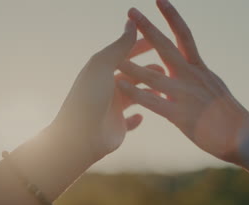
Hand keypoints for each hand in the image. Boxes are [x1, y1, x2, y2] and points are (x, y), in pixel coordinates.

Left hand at [49, 20, 163, 162]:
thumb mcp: (104, 65)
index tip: (158, 41)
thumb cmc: (89, 97)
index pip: (123, 54)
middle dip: (148, 70)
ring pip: (135, 96)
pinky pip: (130, 121)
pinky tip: (144, 115)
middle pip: (131, 75)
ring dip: (149, 91)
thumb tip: (131, 23)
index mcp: (101, 71)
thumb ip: (120, 46)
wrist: (80, 136)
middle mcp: (106, 88)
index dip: (140, 46)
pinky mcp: (117, 127)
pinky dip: (137, 118)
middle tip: (167, 68)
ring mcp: (111, 108)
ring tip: (165, 88)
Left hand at [117, 0, 248, 162]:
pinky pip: (152, 101)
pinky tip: (119, 84)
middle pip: (165, 47)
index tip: (160, 1)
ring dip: (131, 63)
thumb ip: (197, 79)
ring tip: (114, 52)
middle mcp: (192, 76)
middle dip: (147, 28)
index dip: (172, 17)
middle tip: (131, 11)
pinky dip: (134, 92)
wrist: (245, 136)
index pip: (184, 36)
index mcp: (200, 69)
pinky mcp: (180, 116)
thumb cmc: (230, 116)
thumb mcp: (214, 89)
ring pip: (152, 75)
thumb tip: (188, 71)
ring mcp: (185, 95)